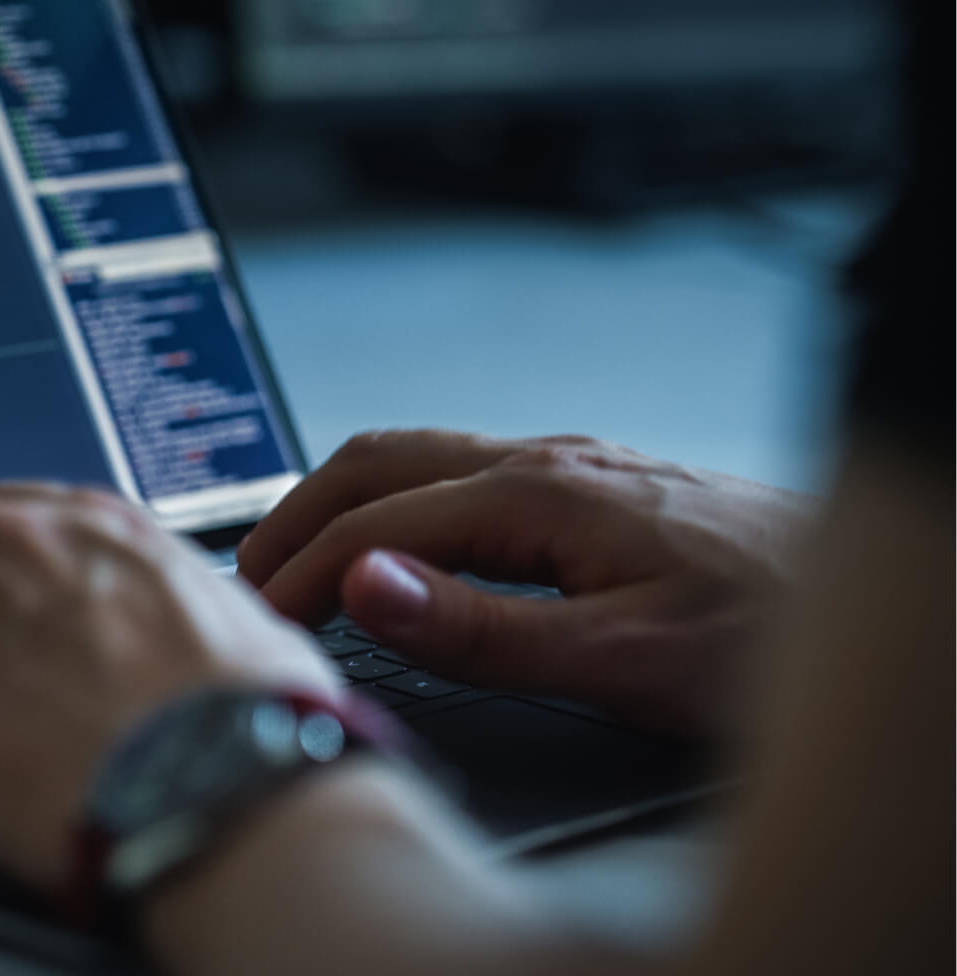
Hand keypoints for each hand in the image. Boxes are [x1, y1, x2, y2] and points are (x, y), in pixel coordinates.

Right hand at [237, 430, 815, 734]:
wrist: (862, 597)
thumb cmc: (766, 633)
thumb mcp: (621, 655)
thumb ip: (483, 628)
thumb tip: (365, 585)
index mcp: (541, 493)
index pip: (378, 521)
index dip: (302, 568)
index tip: (258, 615)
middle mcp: (547, 461)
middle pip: (381, 459)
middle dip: (299, 510)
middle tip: (249, 572)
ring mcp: (571, 466)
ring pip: (419, 456)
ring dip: (345, 500)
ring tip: (302, 555)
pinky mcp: (591, 486)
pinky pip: (461, 471)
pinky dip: (398, 503)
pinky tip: (401, 543)